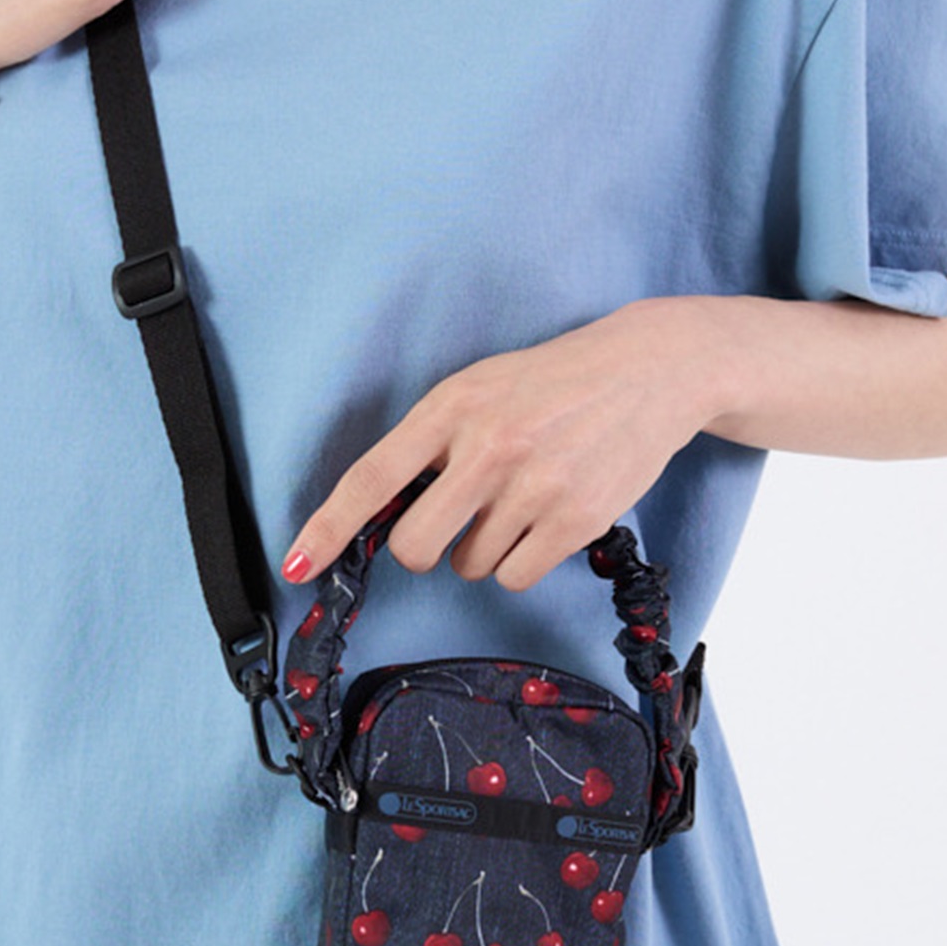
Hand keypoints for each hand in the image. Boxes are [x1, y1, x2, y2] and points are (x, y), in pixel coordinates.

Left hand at [281, 299, 721, 592]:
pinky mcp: (577, 518)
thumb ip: (430, 442)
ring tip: (520, 499)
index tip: (297, 565)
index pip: (371, 478)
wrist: (649, 370)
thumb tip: (378, 512)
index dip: (328, 528)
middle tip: (453, 523)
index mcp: (451, 408)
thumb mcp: (479, 387)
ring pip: (470, 565)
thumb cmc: (552, 382)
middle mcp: (487, 448)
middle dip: (425, 549)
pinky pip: (517, 575)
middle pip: (415, 547)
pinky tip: (545, 519)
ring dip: (484, 548)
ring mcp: (534, 486)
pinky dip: (523, 561)